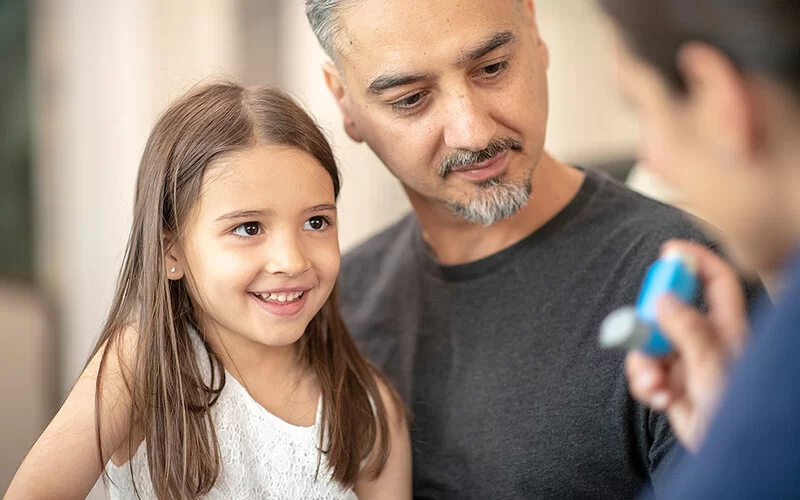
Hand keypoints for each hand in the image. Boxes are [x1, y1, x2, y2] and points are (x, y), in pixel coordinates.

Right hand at [625, 240, 748, 451]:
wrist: (726, 460)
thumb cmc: (736, 414)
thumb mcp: (713, 369)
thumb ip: (689, 331)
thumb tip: (663, 299)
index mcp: (729, 330)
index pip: (717, 282)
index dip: (695, 261)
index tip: (668, 251)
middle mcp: (707, 341)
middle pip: (671, 310)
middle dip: (650, 323)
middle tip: (641, 333)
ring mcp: (688, 363)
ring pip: (651, 344)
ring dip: (644, 363)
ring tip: (654, 385)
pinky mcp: (672, 385)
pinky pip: (645, 371)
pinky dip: (645, 384)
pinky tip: (658, 398)